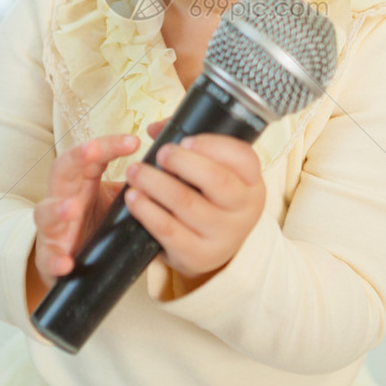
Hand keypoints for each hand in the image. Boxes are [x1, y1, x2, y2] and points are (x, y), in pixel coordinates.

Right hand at [30, 134, 139, 294]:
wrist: (71, 257)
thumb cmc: (97, 220)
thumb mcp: (117, 198)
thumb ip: (138, 185)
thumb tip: (174, 170)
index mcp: (81, 179)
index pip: (92, 154)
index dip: (109, 144)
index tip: (135, 141)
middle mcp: (63, 196)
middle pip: (63, 169)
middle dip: (76, 158)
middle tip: (91, 151)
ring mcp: (53, 226)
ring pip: (46, 212)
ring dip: (58, 209)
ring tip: (71, 208)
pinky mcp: (48, 256)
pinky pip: (47, 257)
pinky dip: (54, 259)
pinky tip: (66, 263)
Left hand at [123, 121, 265, 282]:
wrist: (212, 247)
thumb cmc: (209, 196)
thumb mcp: (215, 171)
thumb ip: (190, 143)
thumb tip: (156, 129)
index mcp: (251, 183)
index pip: (243, 158)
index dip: (214, 146)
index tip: (185, 140)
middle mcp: (244, 210)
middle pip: (216, 180)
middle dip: (182, 162)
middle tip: (160, 153)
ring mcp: (222, 236)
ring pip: (186, 203)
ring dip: (155, 183)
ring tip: (135, 171)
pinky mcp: (197, 256)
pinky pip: (168, 230)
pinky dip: (146, 211)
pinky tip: (133, 197)